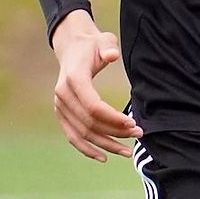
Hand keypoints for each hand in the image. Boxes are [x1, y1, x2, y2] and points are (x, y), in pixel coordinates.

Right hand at [51, 10, 142, 162]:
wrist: (72, 48)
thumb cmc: (92, 45)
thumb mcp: (102, 40)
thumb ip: (108, 46)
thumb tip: (112, 55)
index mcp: (73, 79)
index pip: (94, 106)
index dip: (113, 119)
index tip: (133, 124)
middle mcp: (63, 95)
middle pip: (90, 123)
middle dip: (116, 132)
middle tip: (139, 134)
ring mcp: (60, 106)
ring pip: (82, 133)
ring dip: (105, 145)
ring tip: (127, 152)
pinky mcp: (61, 114)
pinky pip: (73, 136)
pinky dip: (87, 149)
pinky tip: (103, 157)